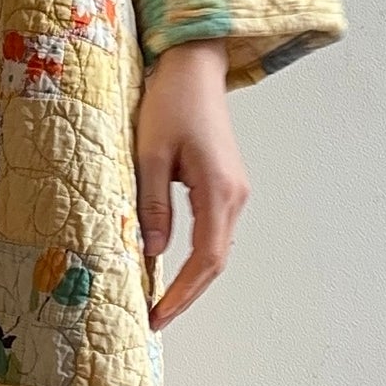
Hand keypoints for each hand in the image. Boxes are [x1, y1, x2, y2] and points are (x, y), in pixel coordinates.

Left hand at [133, 39, 248, 328]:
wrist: (195, 66)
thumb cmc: (170, 102)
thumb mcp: (150, 154)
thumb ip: (152, 204)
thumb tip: (153, 252)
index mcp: (219, 190)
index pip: (205, 259)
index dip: (182, 293)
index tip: (158, 314)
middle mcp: (235, 196)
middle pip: (215, 262)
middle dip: (186, 295)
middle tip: (155, 319)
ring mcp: (234, 191)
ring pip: (216, 249)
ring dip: (191, 278)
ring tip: (159, 301)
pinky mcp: (225, 184)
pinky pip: (213, 231)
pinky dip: (194, 257)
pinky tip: (170, 268)